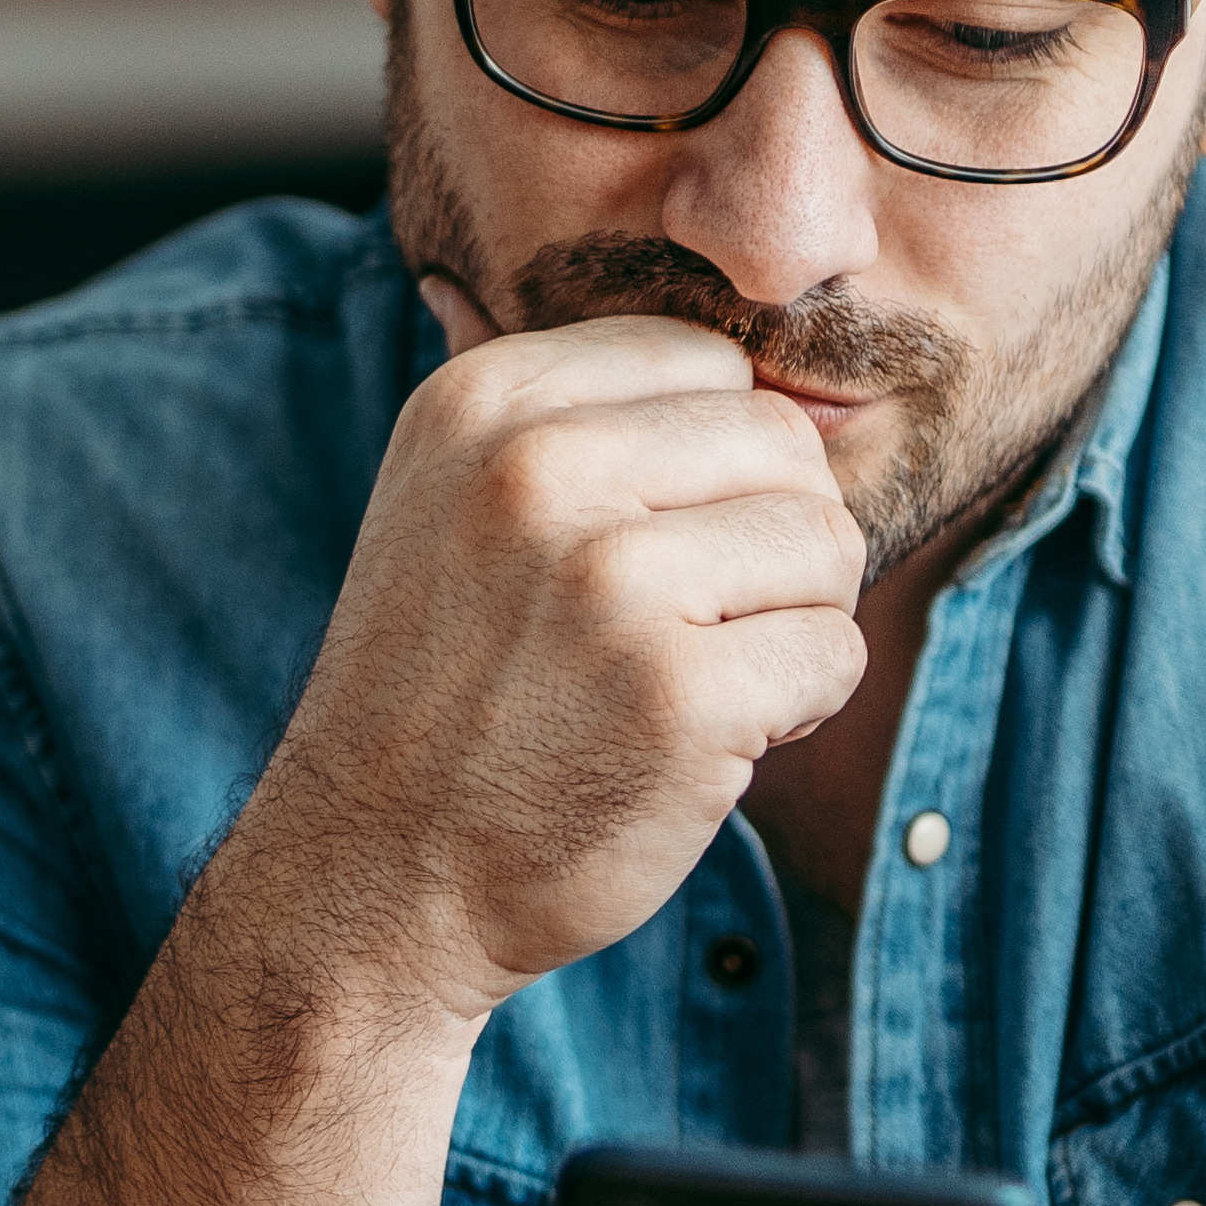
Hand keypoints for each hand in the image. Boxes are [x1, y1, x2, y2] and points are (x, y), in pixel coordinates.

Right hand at [250, 298, 867, 1027]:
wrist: (371, 875)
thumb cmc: (444, 689)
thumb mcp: (451, 497)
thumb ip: (567, 410)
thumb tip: (723, 331)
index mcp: (485, 402)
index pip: (707, 361)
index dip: (713, 464)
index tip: (653, 545)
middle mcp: (538, 470)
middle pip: (781, 444)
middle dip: (770, 539)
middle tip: (695, 626)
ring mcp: (609, 583)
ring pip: (825, 543)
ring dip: (791, 623)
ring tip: (696, 679)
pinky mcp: (679, 696)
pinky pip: (834, 654)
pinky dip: (797, 709)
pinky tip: (708, 742)